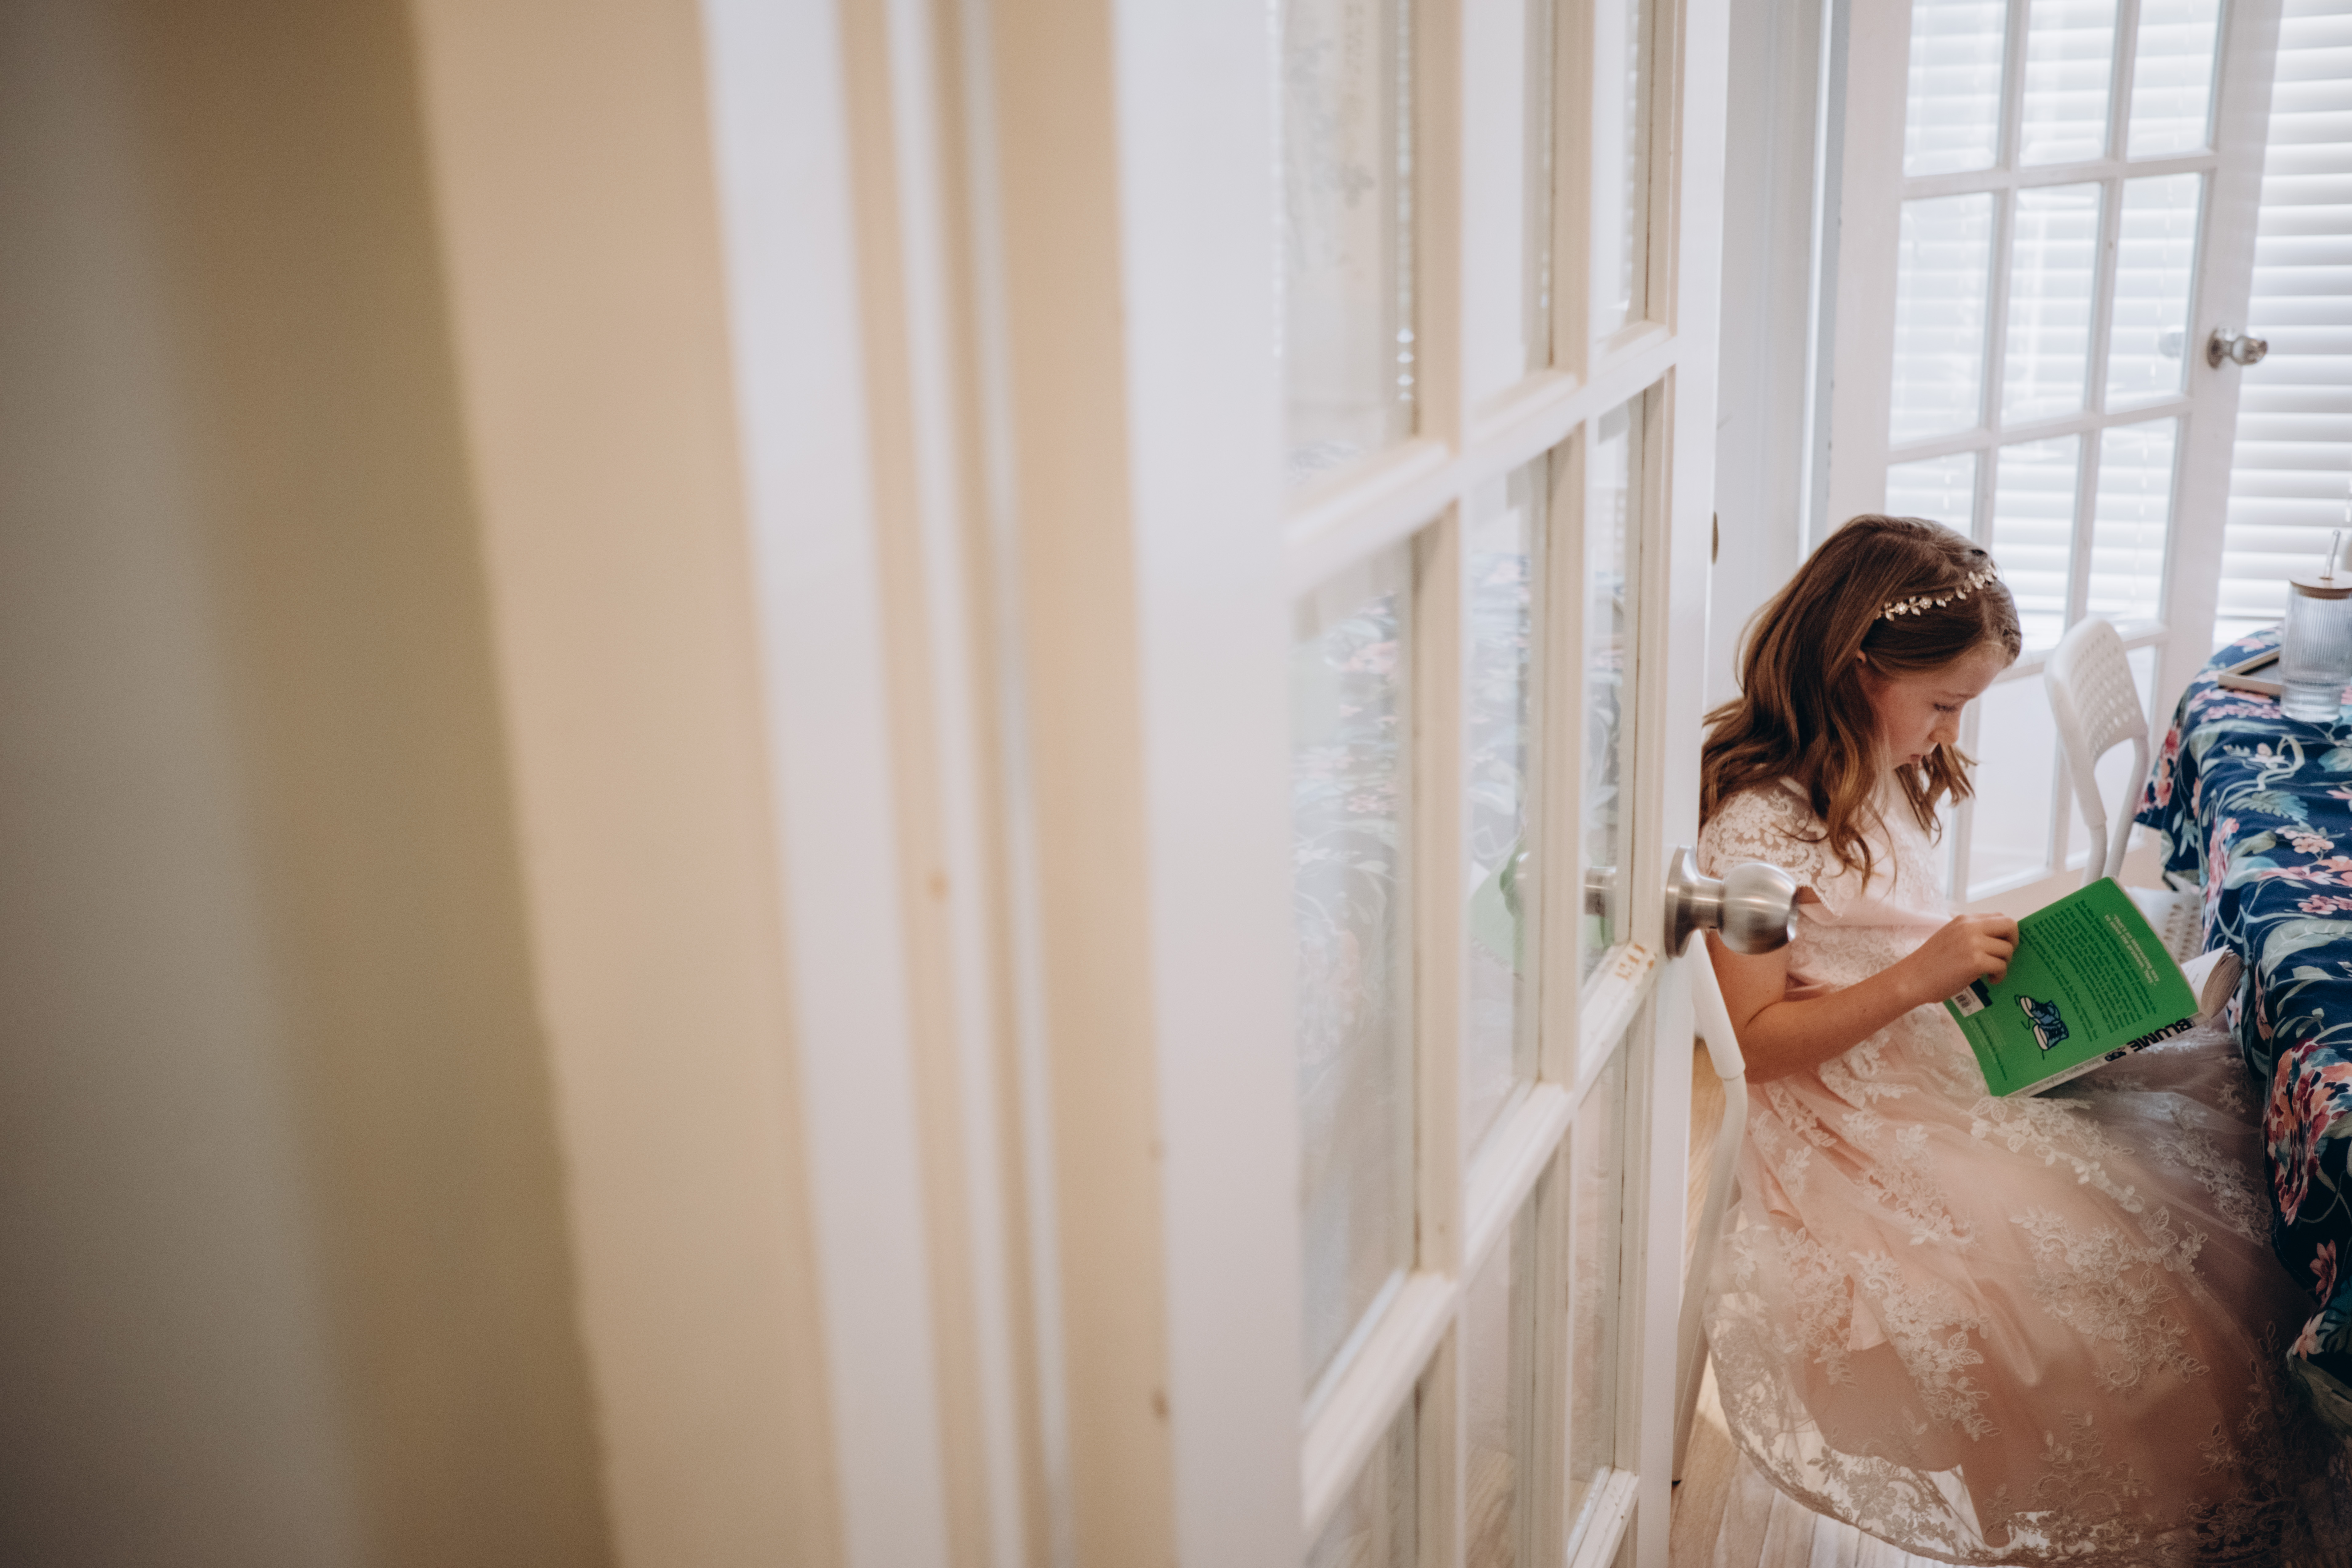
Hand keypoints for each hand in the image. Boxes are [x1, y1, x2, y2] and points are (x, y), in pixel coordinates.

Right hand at [1904, 914, 2018, 1003]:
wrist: (1912, 979)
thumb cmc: (1930, 963)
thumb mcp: (1950, 937)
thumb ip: (1971, 933)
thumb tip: (1998, 940)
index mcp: (1964, 919)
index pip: (1999, 917)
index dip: (2006, 932)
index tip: (2001, 945)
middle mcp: (1970, 927)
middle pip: (2010, 926)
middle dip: (2013, 942)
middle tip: (2003, 956)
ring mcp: (1973, 943)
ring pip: (2007, 950)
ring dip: (2004, 963)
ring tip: (1991, 973)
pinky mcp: (1975, 961)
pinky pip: (2001, 966)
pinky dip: (1999, 975)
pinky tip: (1989, 980)